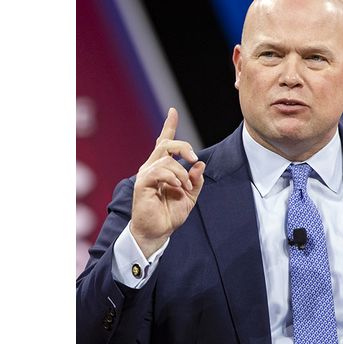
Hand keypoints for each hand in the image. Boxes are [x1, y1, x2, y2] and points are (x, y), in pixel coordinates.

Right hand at [130, 108, 205, 257]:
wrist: (158, 232)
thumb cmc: (170, 214)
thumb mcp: (190, 197)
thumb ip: (195, 181)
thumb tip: (199, 164)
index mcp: (162, 168)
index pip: (164, 142)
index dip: (169, 126)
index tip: (173, 111)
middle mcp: (152, 167)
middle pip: (166, 144)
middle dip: (183, 146)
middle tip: (193, 158)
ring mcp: (146, 174)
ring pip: (166, 159)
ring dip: (181, 172)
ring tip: (185, 187)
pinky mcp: (142, 183)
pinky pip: (159, 171)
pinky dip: (173, 177)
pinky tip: (178, 188)